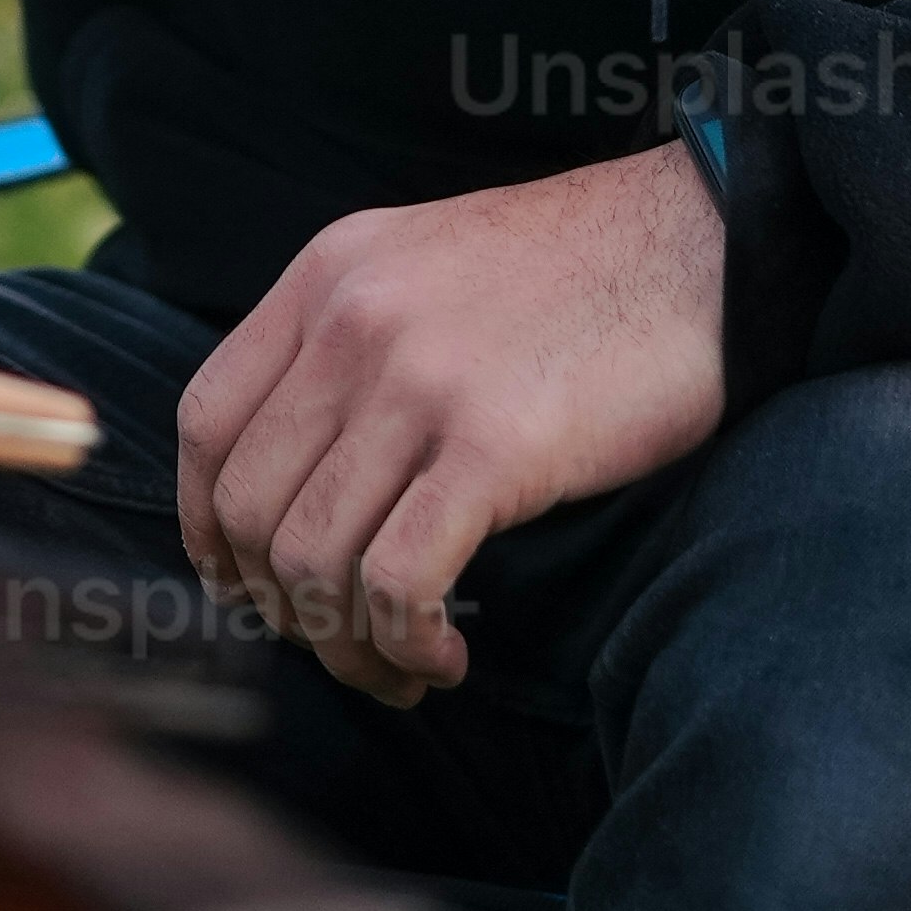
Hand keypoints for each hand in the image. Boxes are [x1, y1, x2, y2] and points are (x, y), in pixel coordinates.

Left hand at [175, 149, 728, 706]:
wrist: (705, 243)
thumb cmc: (580, 275)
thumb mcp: (426, 264)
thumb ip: (350, 342)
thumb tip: (296, 477)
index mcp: (328, 274)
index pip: (206, 421)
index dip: (207, 526)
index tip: (248, 586)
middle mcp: (353, 321)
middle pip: (250, 507)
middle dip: (281, 607)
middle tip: (342, 644)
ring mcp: (418, 380)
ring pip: (312, 559)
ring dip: (344, 645)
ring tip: (401, 667)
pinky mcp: (493, 443)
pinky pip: (398, 581)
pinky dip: (404, 643)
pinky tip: (444, 657)